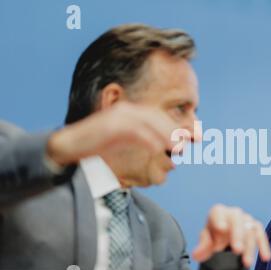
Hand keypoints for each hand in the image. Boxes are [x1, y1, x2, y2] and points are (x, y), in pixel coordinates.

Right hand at [47, 101, 178, 165]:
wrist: (69, 146)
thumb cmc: (97, 148)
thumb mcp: (124, 143)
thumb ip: (144, 141)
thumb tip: (165, 147)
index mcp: (130, 112)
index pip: (157, 117)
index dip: (175, 126)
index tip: (191, 138)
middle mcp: (126, 110)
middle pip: (156, 117)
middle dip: (173, 130)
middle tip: (185, 145)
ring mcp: (117, 115)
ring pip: (148, 121)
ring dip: (165, 134)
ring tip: (177, 147)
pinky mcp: (109, 125)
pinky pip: (133, 130)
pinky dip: (147, 138)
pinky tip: (157, 147)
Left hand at [192, 204, 270, 268]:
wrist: (225, 236)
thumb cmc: (214, 235)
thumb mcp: (206, 240)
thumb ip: (202, 246)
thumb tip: (196, 255)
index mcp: (218, 212)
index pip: (218, 213)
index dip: (219, 219)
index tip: (221, 228)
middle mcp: (233, 213)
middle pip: (236, 221)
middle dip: (238, 235)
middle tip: (237, 250)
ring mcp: (246, 219)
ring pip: (250, 230)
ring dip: (250, 247)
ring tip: (246, 262)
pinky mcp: (255, 227)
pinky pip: (261, 234)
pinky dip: (264, 246)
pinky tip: (265, 257)